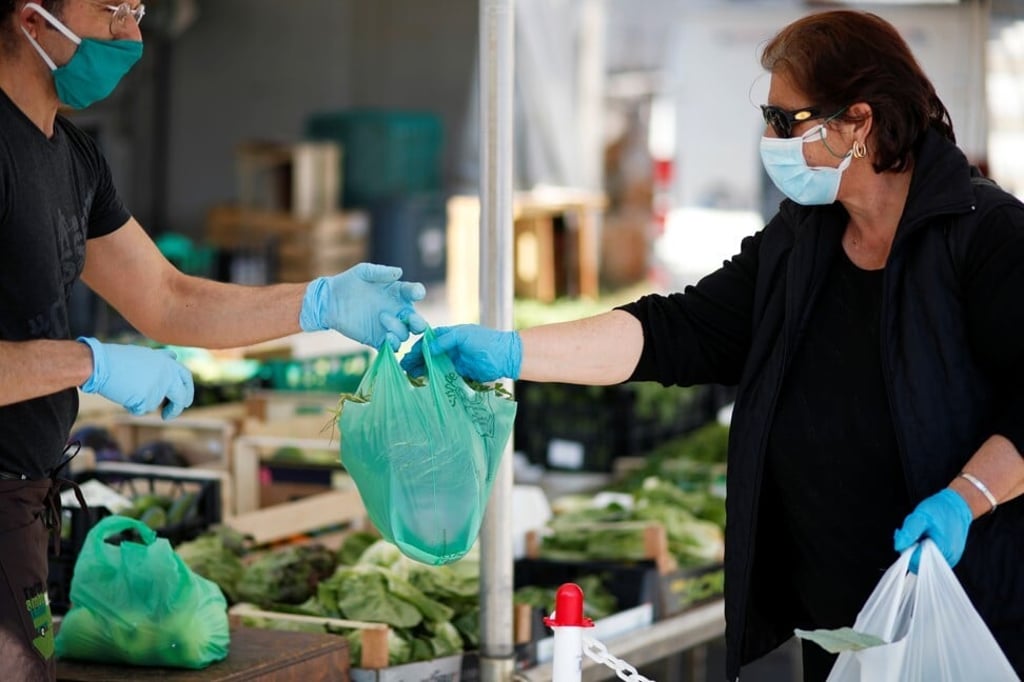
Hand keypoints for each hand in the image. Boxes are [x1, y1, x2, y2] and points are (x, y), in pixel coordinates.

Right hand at [78, 337, 194, 419]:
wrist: (100, 364)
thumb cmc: (117, 358)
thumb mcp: (145, 354)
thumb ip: (161, 360)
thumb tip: (174, 357)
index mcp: (167, 362)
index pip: (185, 376)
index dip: (187, 389)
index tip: (185, 400)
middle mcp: (167, 374)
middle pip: (180, 396)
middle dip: (177, 408)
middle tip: (169, 414)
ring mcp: (159, 387)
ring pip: (154, 403)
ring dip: (141, 401)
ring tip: (126, 387)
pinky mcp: (148, 398)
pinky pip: (140, 409)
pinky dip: (131, 406)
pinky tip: (123, 393)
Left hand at [299, 263, 426, 349]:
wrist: (329, 301)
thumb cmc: (347, 282)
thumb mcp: (363, 272)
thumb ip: (380, 272)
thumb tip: (399, 272)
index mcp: (397, 293)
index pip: (414, 292)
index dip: (418, 293)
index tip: (415, 293)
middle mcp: (397, 311)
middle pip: (417, 321)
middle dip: (418, 322)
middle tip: (411, 319)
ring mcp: (388, 326)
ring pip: (405, 334)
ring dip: (399, 329)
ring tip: (382, 318)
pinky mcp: (377, 339)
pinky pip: (392, 347)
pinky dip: (394, 345)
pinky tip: (387, 338)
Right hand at [400, 324, 521, 381]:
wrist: (504, 357)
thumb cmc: (485, 341)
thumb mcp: (463, 335)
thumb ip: (444, 340)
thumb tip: (427, 348)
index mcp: (448, 336)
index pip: (427, 342)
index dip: (415, 349)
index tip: (405, 357)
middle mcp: (448, 349)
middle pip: (427, 355)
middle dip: (415, 362)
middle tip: (403, 370)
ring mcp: (453, 362)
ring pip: (433, 367)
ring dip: (421, 372)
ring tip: (409, 378)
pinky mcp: (459, 374)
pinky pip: (443, 377)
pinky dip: (433, 380)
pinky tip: (424, 384)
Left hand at [894, 488, 972, 572]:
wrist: (958, 505)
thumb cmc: (941, 509)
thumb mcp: (920, 516)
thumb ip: (909, 532)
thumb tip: (898, 546)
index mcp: (942, 550)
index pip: (915, 562)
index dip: (907, 550)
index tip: (907, 536)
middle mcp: (948, 559)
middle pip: (919, 563)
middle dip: (911, 548)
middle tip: (914, 532)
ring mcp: (950, 558)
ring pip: (924, 560)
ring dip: (918, 548)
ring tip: (922, 533)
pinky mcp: (949, 556)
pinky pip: (931, 557)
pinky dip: (924, 547)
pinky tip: (926, 536)